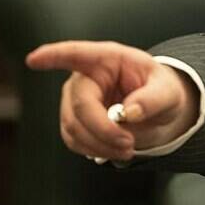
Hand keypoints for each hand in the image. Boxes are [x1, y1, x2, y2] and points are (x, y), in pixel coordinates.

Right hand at [26, 41, 199, 161]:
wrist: (159, 109)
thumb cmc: (162, 91)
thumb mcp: (169, 92)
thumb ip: (154, 99)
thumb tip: (130, 112)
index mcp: (108, 59)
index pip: (76, 54)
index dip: (54, 56)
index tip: (34, 59)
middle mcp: (85, 77)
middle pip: (79, 106)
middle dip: (103, 130)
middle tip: (129, 144)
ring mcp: (75, 99)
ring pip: (73, 127)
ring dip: (99, 144)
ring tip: (127, 149)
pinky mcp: (74, 120)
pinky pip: (73, 140)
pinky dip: (93, 150)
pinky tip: (113, 150)